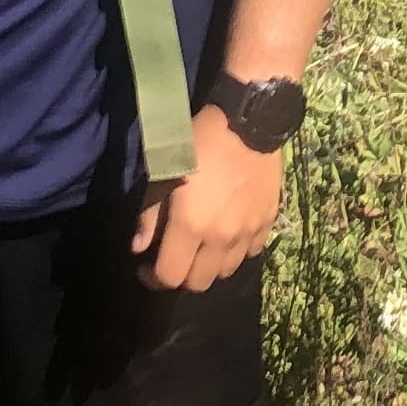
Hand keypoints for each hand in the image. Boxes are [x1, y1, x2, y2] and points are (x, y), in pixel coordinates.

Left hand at [134, 104, 287, 293]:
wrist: (247, 123)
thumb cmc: (197, 144)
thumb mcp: (162, 175)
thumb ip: (149, 217)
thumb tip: (139, 248)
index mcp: (191, 226)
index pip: (170, 277)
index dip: (153, 278)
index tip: (146, 268)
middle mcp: (221, 238)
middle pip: (199, 283)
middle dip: (181, 276)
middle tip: (174, 257)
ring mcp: (248, 232)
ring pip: (226, 271)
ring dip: (210, 266)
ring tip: (202, 247)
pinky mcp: (267, 221)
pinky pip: (251, 252)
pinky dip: (236, 251)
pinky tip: (229, 233)